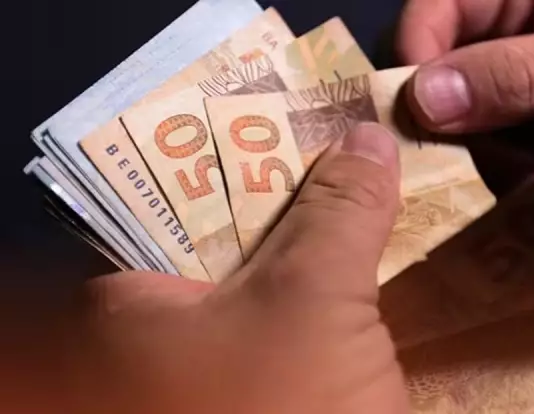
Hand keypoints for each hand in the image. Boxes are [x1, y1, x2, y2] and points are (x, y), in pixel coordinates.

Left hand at [38, 124, 408, 413]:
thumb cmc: (277, 411)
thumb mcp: (311, 301)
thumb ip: (338, 212)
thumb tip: (366, 134)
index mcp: (134, 304)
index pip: (189, 197)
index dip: (257, 159)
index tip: (322, 129)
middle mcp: (164, 338)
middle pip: (244, 243)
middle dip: (312, 207)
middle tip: (372, 163)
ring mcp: (220, 374)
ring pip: (283, 291)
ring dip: (336, 257)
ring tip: (393, 202)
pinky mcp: (274, 397)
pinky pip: (307, 336)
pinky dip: (344, 309)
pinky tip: (388, 279)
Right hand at [397, 0, 533, 165]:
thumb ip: (518, 74)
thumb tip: (422, 99)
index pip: (432, 11)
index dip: (413, 60)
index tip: (418, 121)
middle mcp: (499, 35)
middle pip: (424, 73)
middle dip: (444, 123)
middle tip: (478, 161)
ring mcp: (501, 93)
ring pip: (442, 125)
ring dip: (477, 159)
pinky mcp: (510, 141)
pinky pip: (470, 159)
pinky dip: (492, 179)